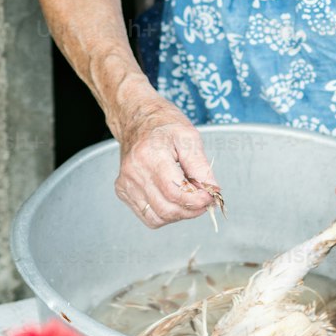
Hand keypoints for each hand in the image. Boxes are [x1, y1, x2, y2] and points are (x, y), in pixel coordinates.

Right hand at [114, 91, 219, 228]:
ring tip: (189, 199)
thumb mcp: (189, 137)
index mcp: (151, 155)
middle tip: (204, 200)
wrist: (137, 118)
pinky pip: (147, 216)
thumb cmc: (164, 124)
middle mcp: (134, 172)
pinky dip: (165, 214)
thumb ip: (201, 167)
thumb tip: (212, 191)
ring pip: (157, 217)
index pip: (175, 192)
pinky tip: (173, 199)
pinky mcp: (123, 191)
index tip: (210, 197)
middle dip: (191, 210)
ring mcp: (126, 183)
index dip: (197, 200)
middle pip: (166, 208)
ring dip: (179, 214)